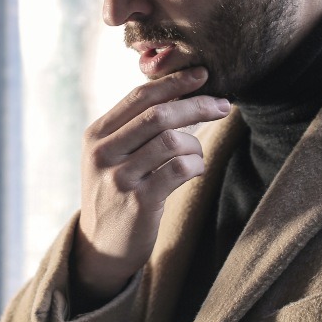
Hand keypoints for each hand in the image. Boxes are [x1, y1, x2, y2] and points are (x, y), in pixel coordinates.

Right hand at [71, 67, 231, 305]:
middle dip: (197, 105)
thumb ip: (133, 128)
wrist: (100, 247)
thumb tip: (178, 93)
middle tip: (224, 105)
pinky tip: (194, 170)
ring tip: (197, 154)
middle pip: (159, 115)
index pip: (139, 97)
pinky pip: (180, 170)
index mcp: (97, 135)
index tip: (202, 74)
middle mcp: (104, 153)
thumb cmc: (115, 194)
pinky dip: (196, 165)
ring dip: (196, 144)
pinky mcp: (139, 202)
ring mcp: (119, 177)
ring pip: (172, 141)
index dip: (174, 82)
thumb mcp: (111, 157)